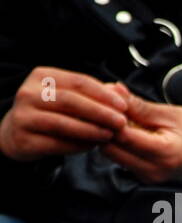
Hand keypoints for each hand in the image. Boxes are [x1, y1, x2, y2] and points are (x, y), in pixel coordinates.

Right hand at [0, 66, 126, 160]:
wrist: (16, 132)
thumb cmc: (51, 112)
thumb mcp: (68, 96)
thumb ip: (94, 94)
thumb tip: (122, 91)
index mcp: (42, 77)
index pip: (78, 81)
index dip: (103, 94)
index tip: (124, 106)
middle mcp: (28, 93)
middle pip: (70, 101)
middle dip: (99, 112)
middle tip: (121, 122)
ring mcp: (23, 116)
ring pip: (62, 123)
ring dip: (90, 130)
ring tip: (110, 135)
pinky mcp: (23, 139)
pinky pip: (56, 143)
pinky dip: (78, 145)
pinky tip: (93, 146)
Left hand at [102, 85, 181, 180]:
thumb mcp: (170, 112)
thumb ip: (137, 106)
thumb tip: (112, 91)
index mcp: (163, 153)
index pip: (119, 135)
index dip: (108, 116)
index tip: (105, 99)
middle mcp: (154, 171)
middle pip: (110, 148)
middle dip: (106, 127)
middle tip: (110, 107)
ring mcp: (150, 176)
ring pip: (113, 154)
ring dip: (112, 135)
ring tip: (123, 117)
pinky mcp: (147, 176)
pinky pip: (123, 159)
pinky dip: (121, 143)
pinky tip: (131, 130)